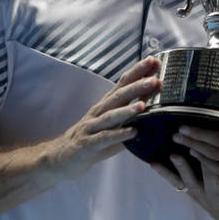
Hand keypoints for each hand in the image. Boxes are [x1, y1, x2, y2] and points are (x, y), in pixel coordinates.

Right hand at [49, 57, 161, 180]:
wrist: (60, 158)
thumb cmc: (91, 139)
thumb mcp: (111, 124)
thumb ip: (130, 116)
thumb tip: (158, 108)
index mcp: (106, 105)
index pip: (123, 84)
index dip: (138, 72)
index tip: (155, 61)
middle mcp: (99, 112)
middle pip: (119, 96)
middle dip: (137, 86)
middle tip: (155, 79)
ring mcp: (92, 127)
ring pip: (111, 116)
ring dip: (128, 110)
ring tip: (144, 105)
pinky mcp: (87, 144)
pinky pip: (104, 138)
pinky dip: (118, 135)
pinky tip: (133, 132)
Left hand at [150, 155, 218, 219]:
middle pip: (213, 176)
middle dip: (204, 158)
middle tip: (197, 141)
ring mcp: (204, 198)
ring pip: (192, 182)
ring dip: (183, 167)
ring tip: (175, 155)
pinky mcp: (193, 195)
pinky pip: (177, 185)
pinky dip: (165, 173)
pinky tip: (153, 163)